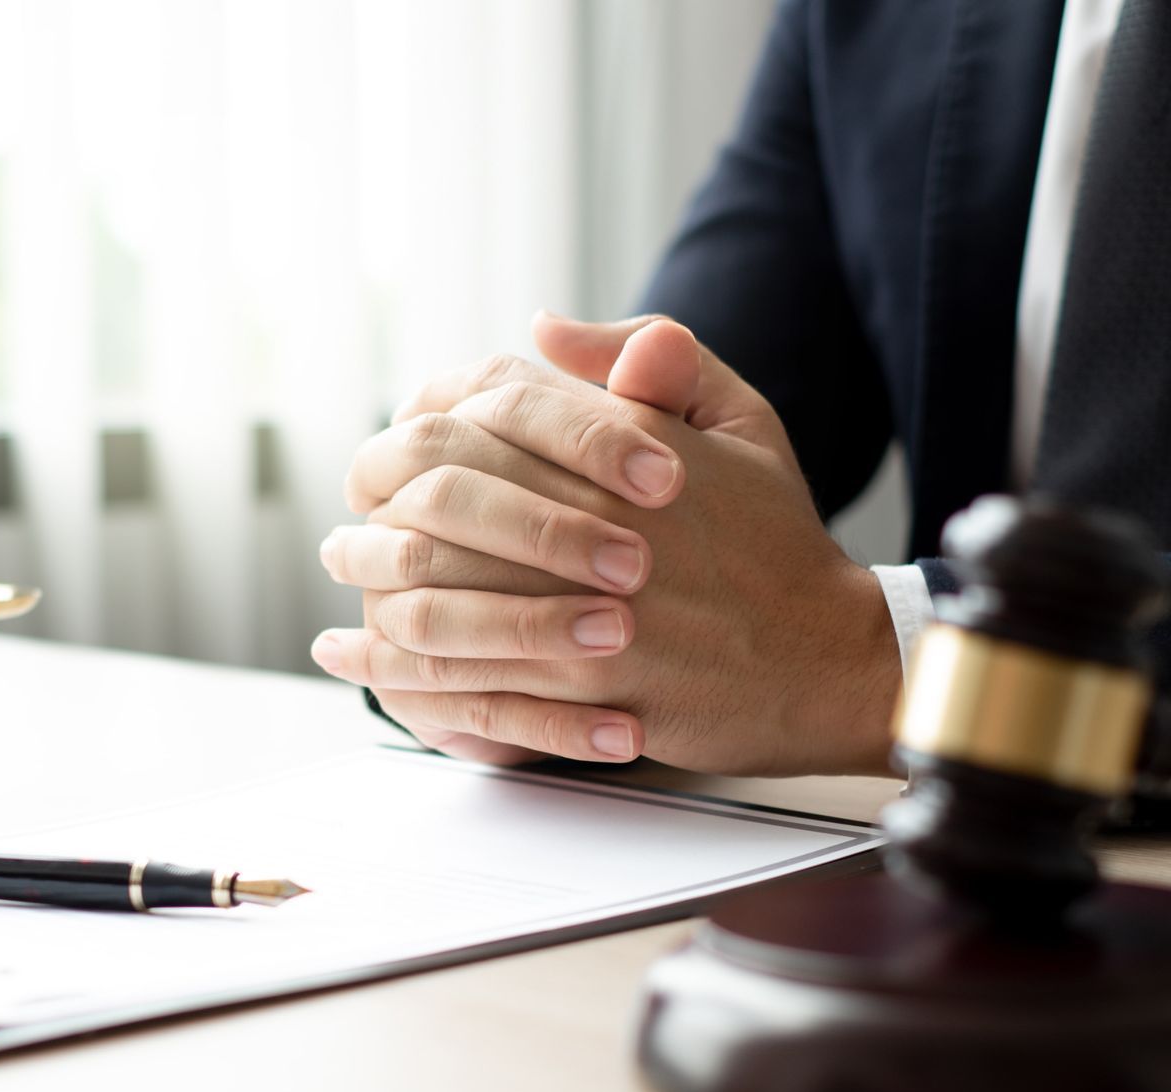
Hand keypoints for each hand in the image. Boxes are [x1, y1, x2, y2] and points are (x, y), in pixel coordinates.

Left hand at [313, 313, 901, 776]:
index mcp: (627, 449)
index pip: (486, 413)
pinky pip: (464, 678)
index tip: (387, 453)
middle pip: (440, 500)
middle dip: (375, 507)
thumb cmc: (778, 539)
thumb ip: (653, 356)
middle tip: (346, 528)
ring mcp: (589, 610)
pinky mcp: (588, 687)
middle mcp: (599, 523)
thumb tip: (543, 325)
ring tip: (341, 583)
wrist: (829, 657)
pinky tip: (356, 662)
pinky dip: (396, 670)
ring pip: (439, 593)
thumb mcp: (740, 419)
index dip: (418, 431)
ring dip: (371, 586)